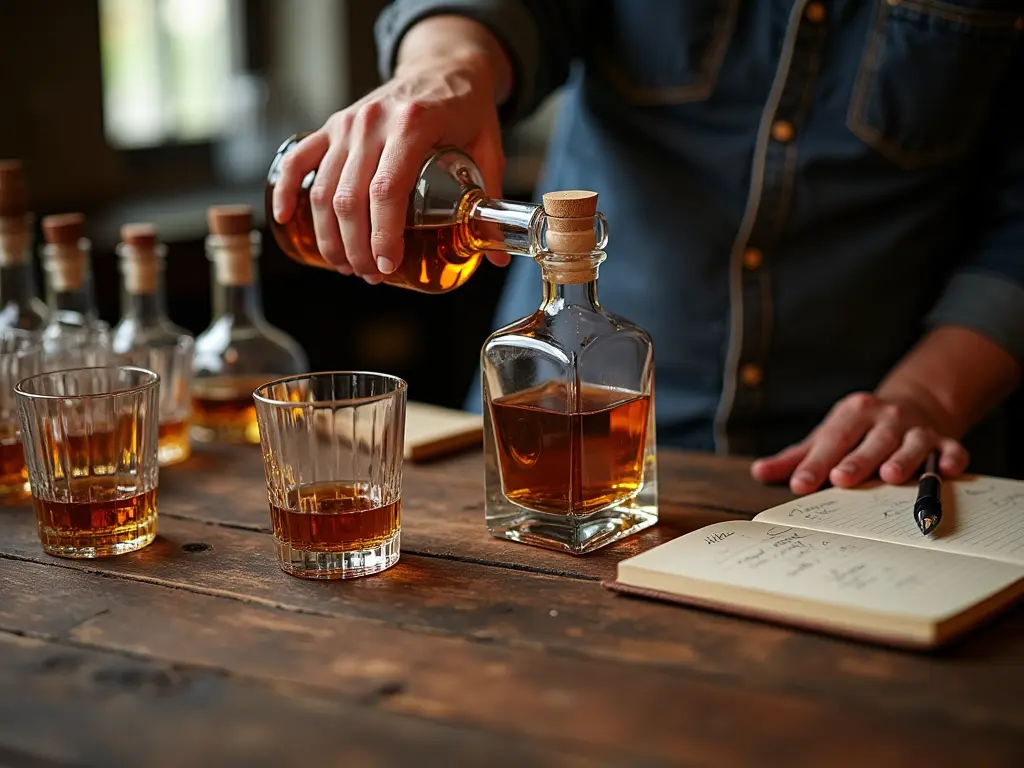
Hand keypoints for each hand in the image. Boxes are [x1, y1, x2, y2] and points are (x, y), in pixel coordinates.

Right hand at [270, 22, 508, 281]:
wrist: (444, 67)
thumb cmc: (466, 110)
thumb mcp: (489, 150)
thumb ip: (491, 202)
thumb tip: (495, 258)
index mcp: (413, 124)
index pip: (386, 191)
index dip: (383, 236)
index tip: (388, 265)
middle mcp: (374, 121)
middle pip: (349, 198)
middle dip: (356, 247)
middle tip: (371, 276)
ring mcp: (348, 121)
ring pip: (323, 188)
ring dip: (329, 235)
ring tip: (346, 265)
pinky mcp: (333, 124)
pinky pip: (299, 158)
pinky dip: (286, 189)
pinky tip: (284, 218)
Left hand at [750, 392, 969, 494]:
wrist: (912, 405)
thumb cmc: (858, 429)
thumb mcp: (827, 435)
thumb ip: (796, 456)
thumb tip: (759, 473)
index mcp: (853, 414)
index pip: (831, 439)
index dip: (815, 462)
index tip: (799, 484)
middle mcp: (886, 419)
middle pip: (870, 441)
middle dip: (856, 461)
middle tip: (840, 479)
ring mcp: (917, 428)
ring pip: (911, 444)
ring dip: (903, 459)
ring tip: (891, 477)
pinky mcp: (945, 440)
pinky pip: (951, 448)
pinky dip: (951, 458)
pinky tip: (948, 470)